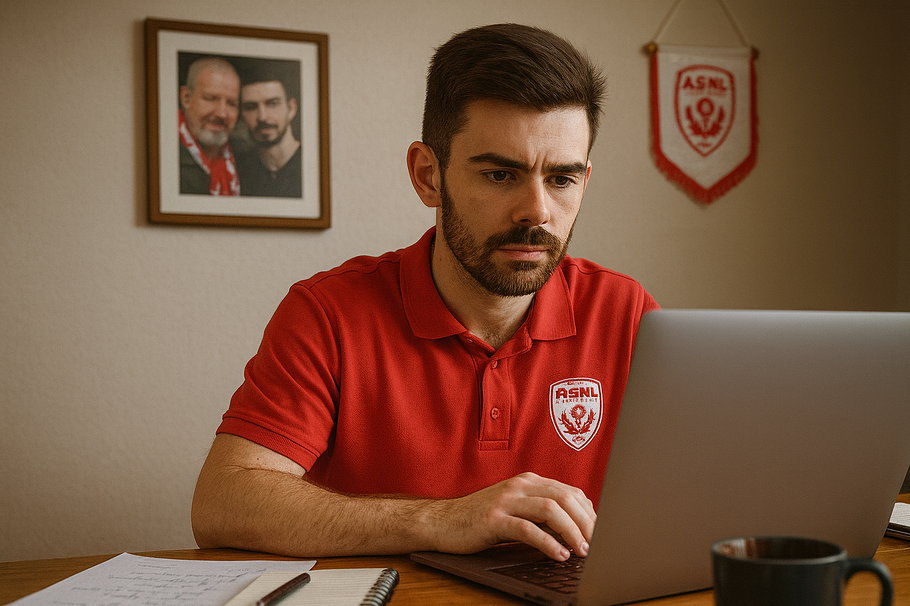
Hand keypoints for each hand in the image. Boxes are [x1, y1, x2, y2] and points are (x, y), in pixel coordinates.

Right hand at [423, 472, 595, 560]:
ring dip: (572, 532)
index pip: (570, 491)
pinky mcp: (493, 519)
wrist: (442, 521)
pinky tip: (558, 555)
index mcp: (528, 481)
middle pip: (564, 498)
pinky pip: (527, 529)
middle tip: (599, 545)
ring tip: (583, 551)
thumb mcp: (515, 508)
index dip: (590, 513)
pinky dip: (547, 543)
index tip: (601, 534)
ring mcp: (505, 500)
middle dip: (587, 523)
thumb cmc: (481, 519)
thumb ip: (541, 511)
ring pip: (550, 510)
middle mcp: (519, 486)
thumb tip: (577, 528)